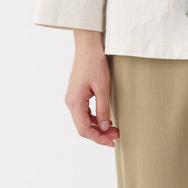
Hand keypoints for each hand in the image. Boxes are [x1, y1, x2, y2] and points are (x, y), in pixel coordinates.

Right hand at [64, 30, 119, 146]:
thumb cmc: (95, 63)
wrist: (88, 45)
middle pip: (83, 127)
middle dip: (99, 134)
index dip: (98, 139)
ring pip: (83, 120)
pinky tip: (106, 118)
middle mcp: (71, 102)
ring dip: (98, 127)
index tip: (112, 142)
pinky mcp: (77, 93)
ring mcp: (73, 98)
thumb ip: (103, 109)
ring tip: (114, 128)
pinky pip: (84, 112)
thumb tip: (104, 127)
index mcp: (75, 102)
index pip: (84, 129)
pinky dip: (95, 118)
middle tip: (116, 136)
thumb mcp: (102, 87)